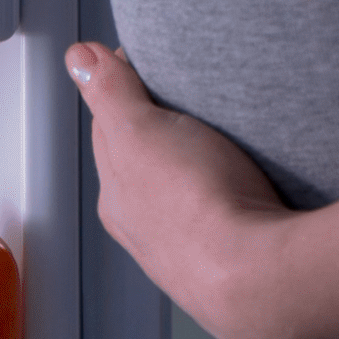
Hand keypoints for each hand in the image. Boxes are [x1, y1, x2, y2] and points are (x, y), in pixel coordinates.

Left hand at [66, 43, 305, 338]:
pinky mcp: (236, 260)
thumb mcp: (141, 130)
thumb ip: (111, 92)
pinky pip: (225, 216)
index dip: (130, 88)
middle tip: (193, 95)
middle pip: (149, 162)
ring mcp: (191, 249)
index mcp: (117, 197)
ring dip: (201, 165)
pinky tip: (250, 188)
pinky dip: (230, 196)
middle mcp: (147, 229)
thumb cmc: (197, 207)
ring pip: (187, 192)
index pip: (112, 129)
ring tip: (226, 141)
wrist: (258, 279)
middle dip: (164, 128)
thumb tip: (80, 59)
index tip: (154, 62)